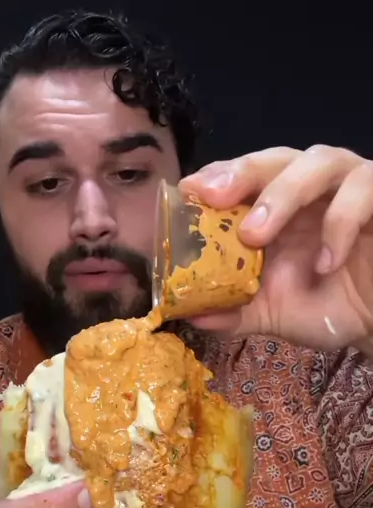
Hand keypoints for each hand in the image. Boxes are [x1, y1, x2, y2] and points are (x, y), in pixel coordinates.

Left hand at [180, 145, 372, 350]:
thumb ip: (233, 311)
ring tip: (255, 235)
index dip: (216, 175)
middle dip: (242, 173)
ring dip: (284, 193)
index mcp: (277, 206)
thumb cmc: (325, 304)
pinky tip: (326, 263)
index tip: (188, 190)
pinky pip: (365, 190)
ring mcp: (350, 186)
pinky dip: (341, 223)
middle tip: (215, 198)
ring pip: (319, 161)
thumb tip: (190, 315)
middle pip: (276, 158)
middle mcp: (311, 186)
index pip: (243, 174)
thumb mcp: (271, 314)